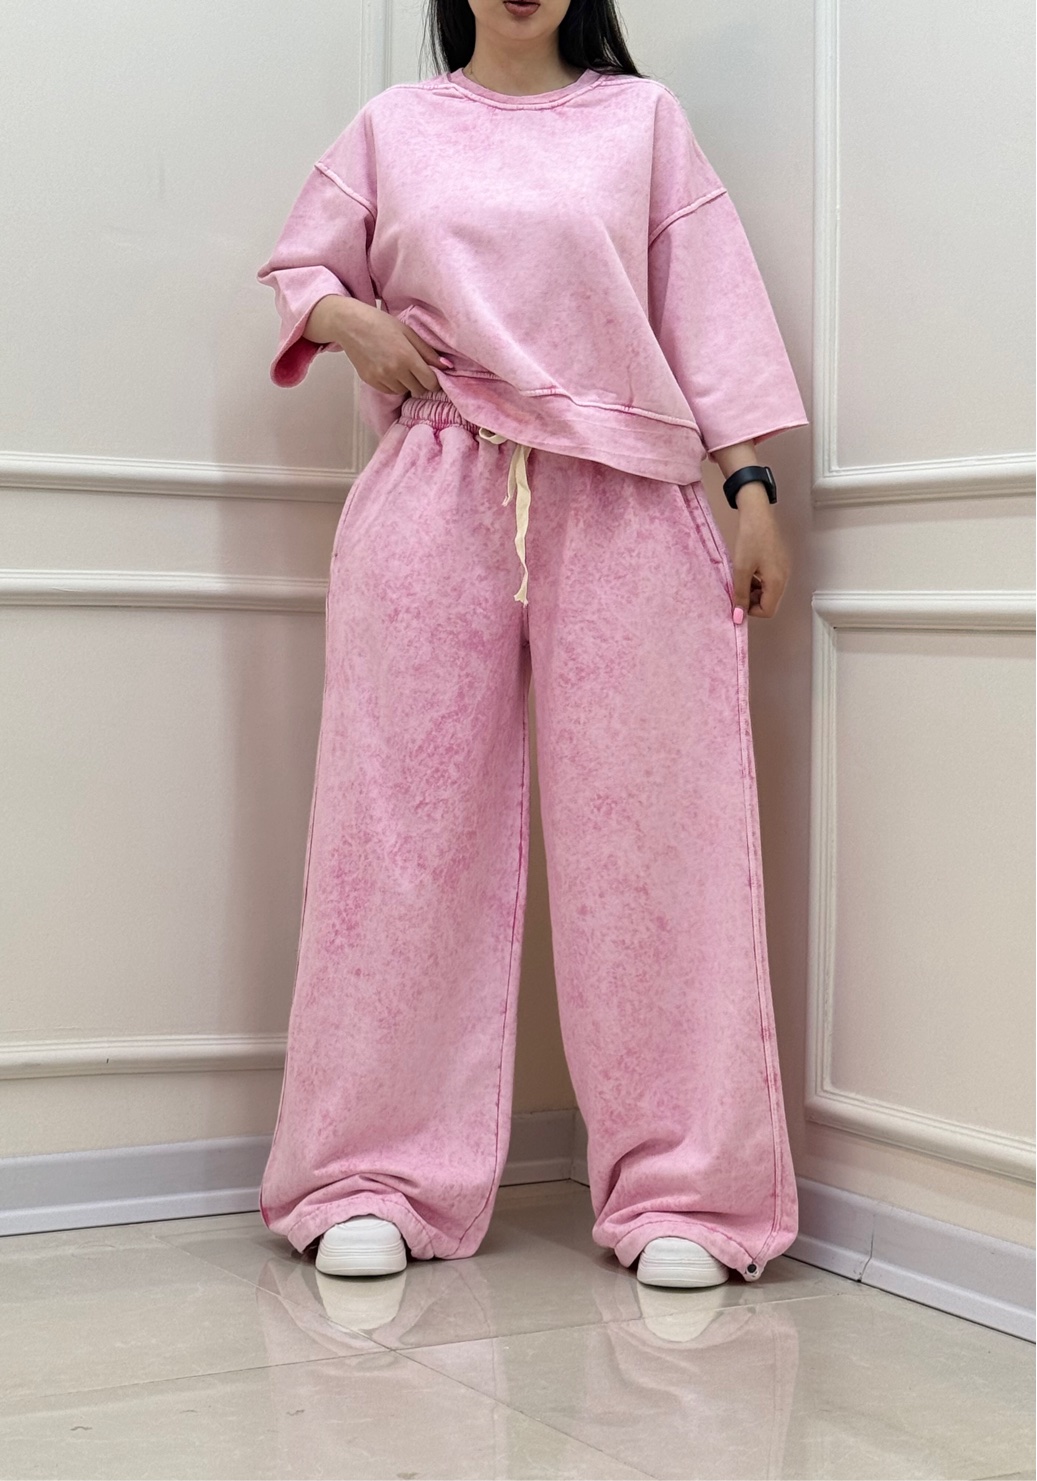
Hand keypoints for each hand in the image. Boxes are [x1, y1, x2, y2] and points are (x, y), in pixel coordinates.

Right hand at [328, 299, 450, 396]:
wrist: (350, 324)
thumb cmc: (380, 324)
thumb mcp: (408, 332)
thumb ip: (428, 351)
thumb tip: (446, 366)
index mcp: (407, 357)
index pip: (430, 382)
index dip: (435, 381)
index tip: (433, 375)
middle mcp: (394, 371)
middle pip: (419, 389)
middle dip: (421, 382)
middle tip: (416, 369)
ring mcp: (381, 378)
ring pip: (404, 391)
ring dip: (406, 383)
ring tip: (399, 366)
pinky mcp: (371, 381)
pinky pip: (390, 391)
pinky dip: (393, 384)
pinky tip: (388, 369)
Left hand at [730, 489, 790, 618]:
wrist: (758, 514)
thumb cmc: (750, 539)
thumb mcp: (741, 569)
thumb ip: (740, 595)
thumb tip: (738, 618)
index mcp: (777, 582)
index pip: (767, 611)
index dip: (750, 610)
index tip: (737, 600)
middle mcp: (784, 578)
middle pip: (769, 602)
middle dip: (752, 600)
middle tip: (737, 588)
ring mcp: (783, 569)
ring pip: (768, 592)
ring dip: (753, 590)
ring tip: (741, 577)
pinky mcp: (780, 562)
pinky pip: (769, 580)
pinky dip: (758, 581)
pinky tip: (748, 569)